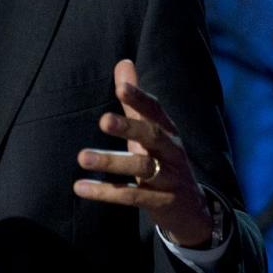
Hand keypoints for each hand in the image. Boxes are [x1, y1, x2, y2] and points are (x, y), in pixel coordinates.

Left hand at [73, 59, 211, 246]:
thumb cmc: (162, 160)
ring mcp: (169, 178)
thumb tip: (123, 62)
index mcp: (167, 131)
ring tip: (81, 157)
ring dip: (111, 162)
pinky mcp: (162, 203)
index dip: (140, 99)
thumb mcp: (151, 129)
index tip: (121, 87)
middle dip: (129, 127)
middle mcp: (172, 152)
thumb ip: (134, 101)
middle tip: (103, 120)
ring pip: (142, 168)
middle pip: (153, 136)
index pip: (155, 110)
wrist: (192, 210)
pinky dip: (106, 192)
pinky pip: (132, 196)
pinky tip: (80, 187)